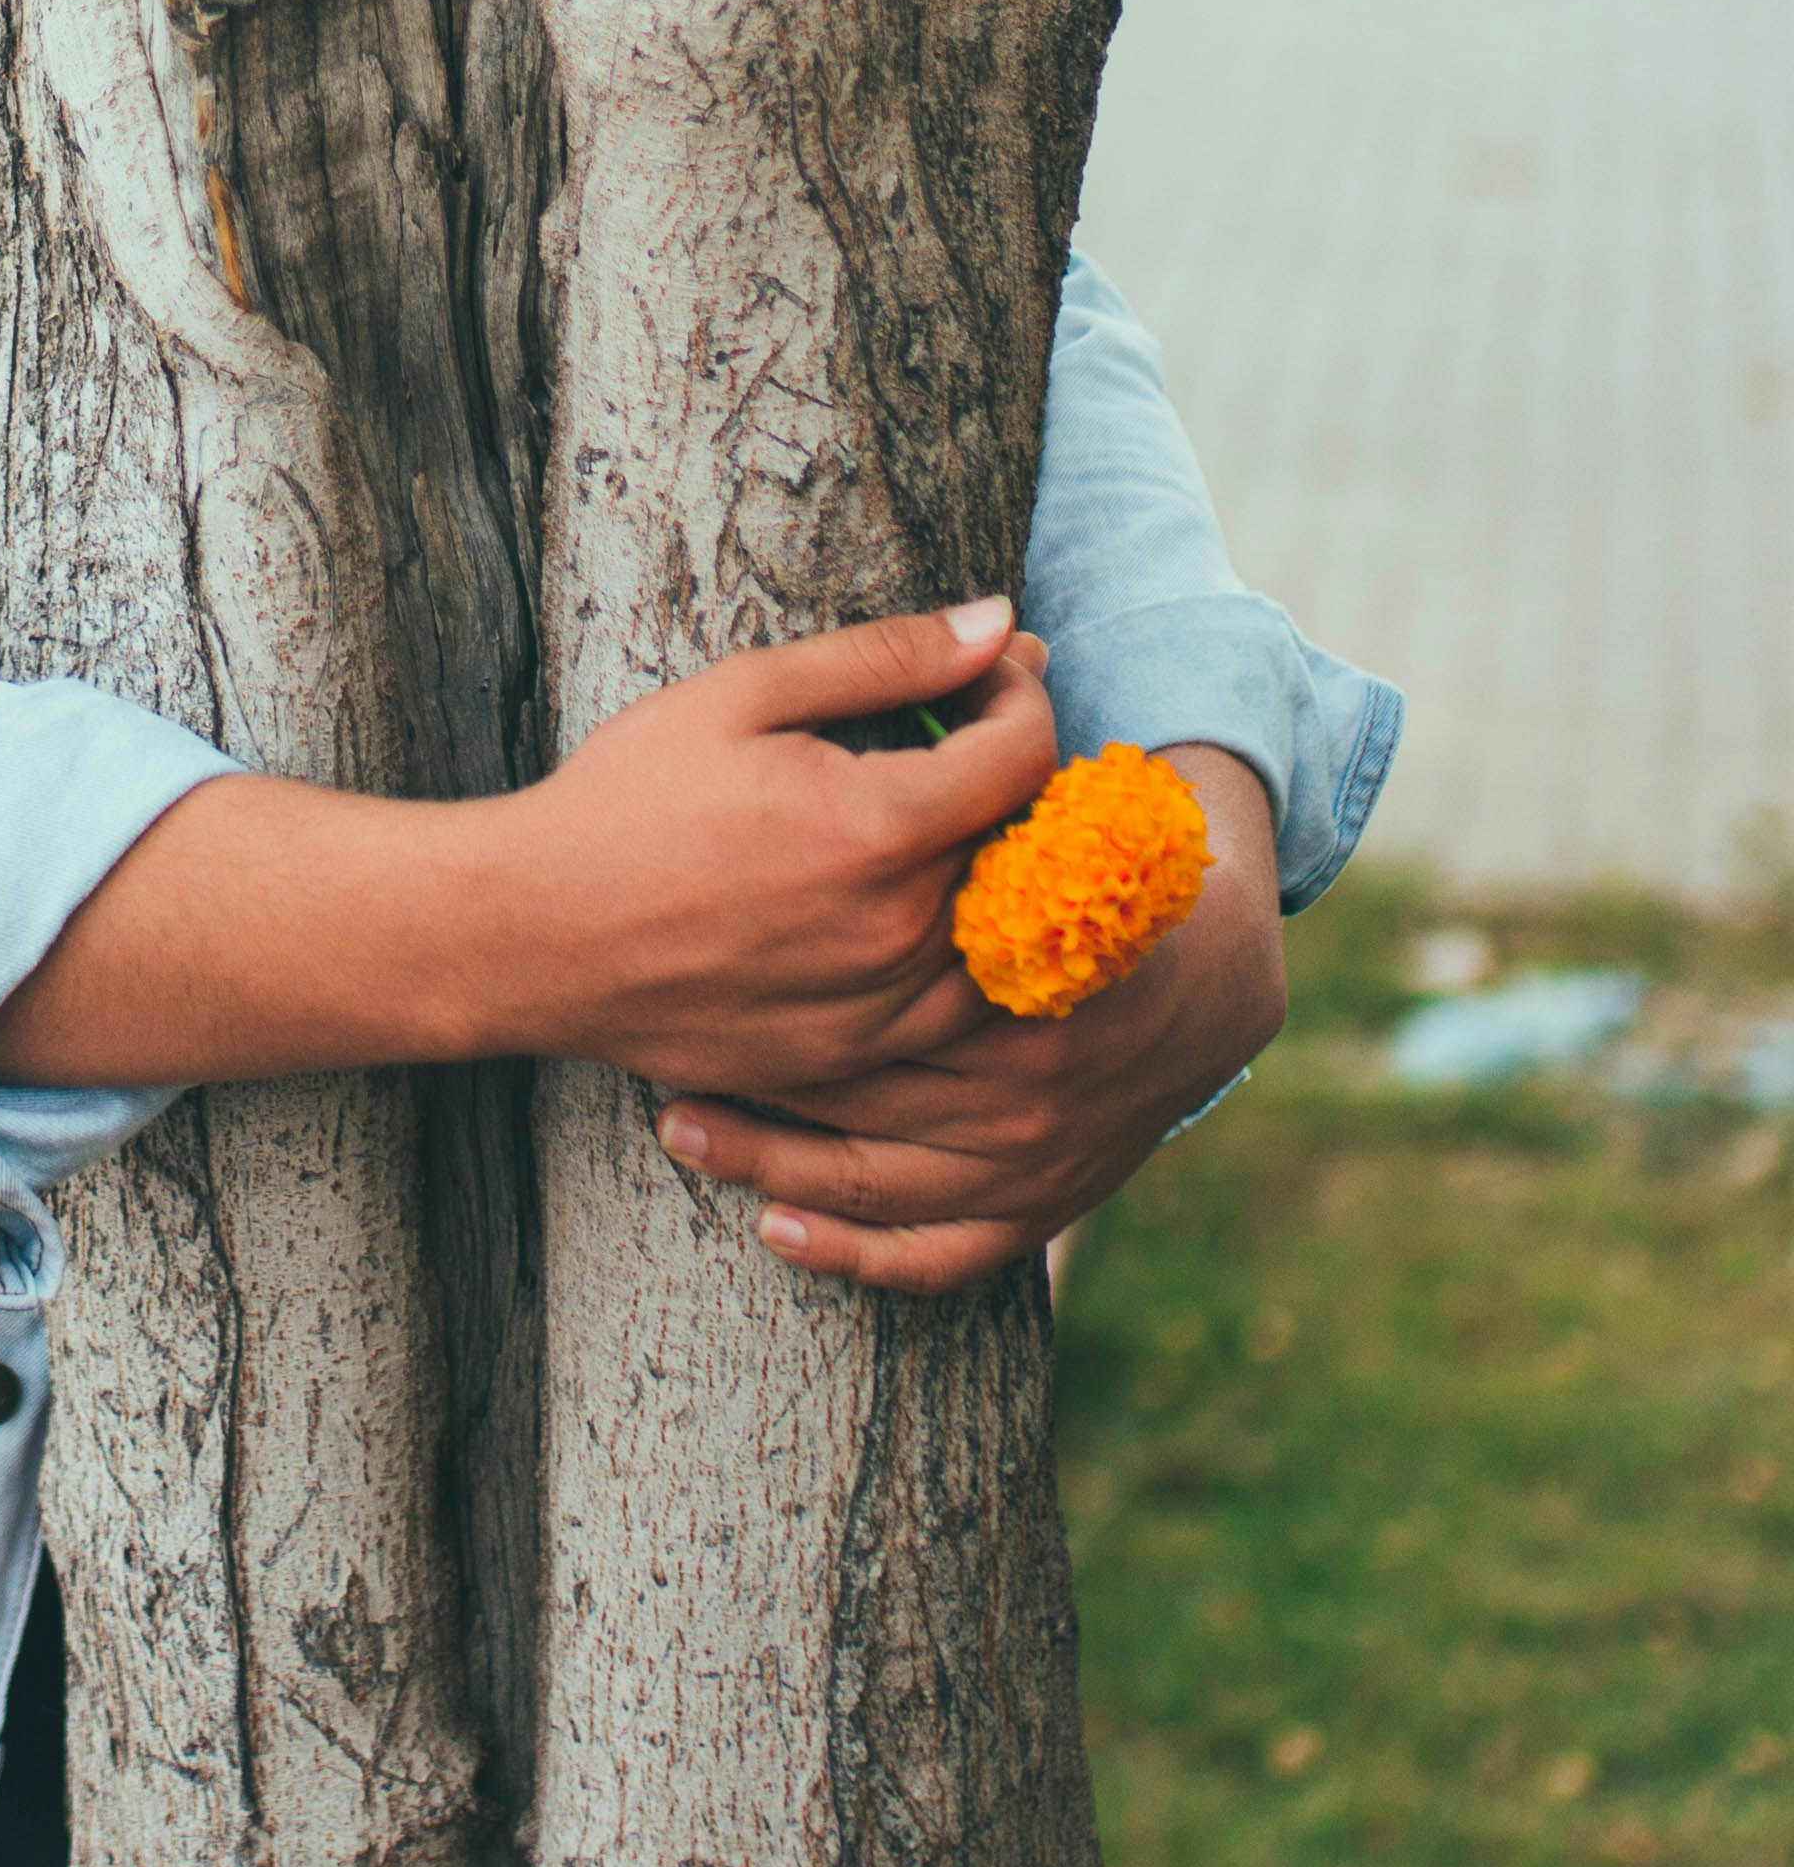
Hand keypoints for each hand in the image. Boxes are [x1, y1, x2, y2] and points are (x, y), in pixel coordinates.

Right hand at [464, 601, 1063, 1093]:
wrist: (534, 933)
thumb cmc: (626, 801)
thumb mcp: (743, 693)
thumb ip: (885, 657)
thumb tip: (999, 622)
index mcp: (877, 828)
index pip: (1025, 756)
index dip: (1022, 698)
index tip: (989, 677)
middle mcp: (896, 932)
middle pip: (1024, 843)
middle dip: (1006, 771)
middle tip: (957, 730)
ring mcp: (878, 1013)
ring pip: (1000, 937)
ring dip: (990, 868)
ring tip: (930, 820)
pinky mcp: (850, 1061)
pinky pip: (952, 1014)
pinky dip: (952, 952)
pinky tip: (897, 905)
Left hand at [651, 744, 1286, 1288]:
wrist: (1219, 982)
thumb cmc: (1110, 872)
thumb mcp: (1035, 775)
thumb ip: (972, 693)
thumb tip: (979, 618)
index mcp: (1013, 936)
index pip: (868, 943)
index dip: (774, 921)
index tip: (692, 900)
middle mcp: (1026, 1057)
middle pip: (851, 1068)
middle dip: (746, 1060)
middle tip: (647, 1049)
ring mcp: (1034, 1144)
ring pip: (869, 1169)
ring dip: (763, 1157)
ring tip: (674, 1126)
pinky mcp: (1041, 1201)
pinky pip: (936, 1249)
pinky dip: (853, 1249)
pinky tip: (772, 1227)